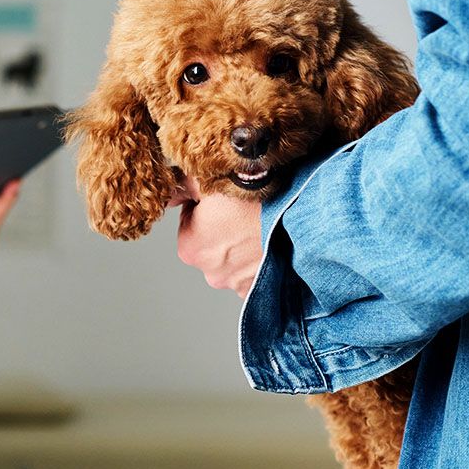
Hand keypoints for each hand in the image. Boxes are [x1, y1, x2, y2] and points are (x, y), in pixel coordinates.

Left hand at [173, 177, 262, 298]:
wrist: (299, 212)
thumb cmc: (254, 196)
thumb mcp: (208, 179)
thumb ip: (181, 188)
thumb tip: (169, 195)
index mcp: (189, 247)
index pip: (190, 222)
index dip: (207, 207)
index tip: (225, 201)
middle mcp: (210, 272)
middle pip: (211, 244)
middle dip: (224, 230)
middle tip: (246, 212)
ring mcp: (237, 283)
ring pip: (234, 260)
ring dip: (243, 247)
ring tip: (260, 226)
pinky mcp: (261, 288)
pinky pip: (254, 274)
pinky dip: (259, 261)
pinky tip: (268, 243)